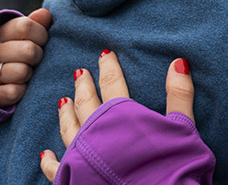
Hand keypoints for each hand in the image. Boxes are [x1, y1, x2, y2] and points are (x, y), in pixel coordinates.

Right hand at [0, 8, 51, 106]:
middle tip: (34, 59)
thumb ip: (34, 23)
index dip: (41, 34)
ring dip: (30, 75)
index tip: (42, 41)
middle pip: (29, 51)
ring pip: (22, 72)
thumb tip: (45, 13)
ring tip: (26, 72)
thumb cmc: (10, 51)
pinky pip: (15, 92)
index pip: (26, 26)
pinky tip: (18, 85)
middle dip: (38, 56)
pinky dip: (22, 90)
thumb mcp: (18, 35)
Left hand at [39, 52, 194, 181]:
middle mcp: (96, 132)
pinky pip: (56, 167)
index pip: (113, 84)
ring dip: (67, 114)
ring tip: (63, 101)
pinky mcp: (73, 178)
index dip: (109, 68)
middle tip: (80, 73)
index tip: (104, 54)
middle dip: (84, 87)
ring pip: (69, 129)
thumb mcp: (182, 128)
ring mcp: (81, 155)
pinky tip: (45, 153)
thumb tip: (178, 62)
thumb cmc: (168, 165)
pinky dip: (50, 159)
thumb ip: (179, 95)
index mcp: (120, 116)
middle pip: (87, 103)